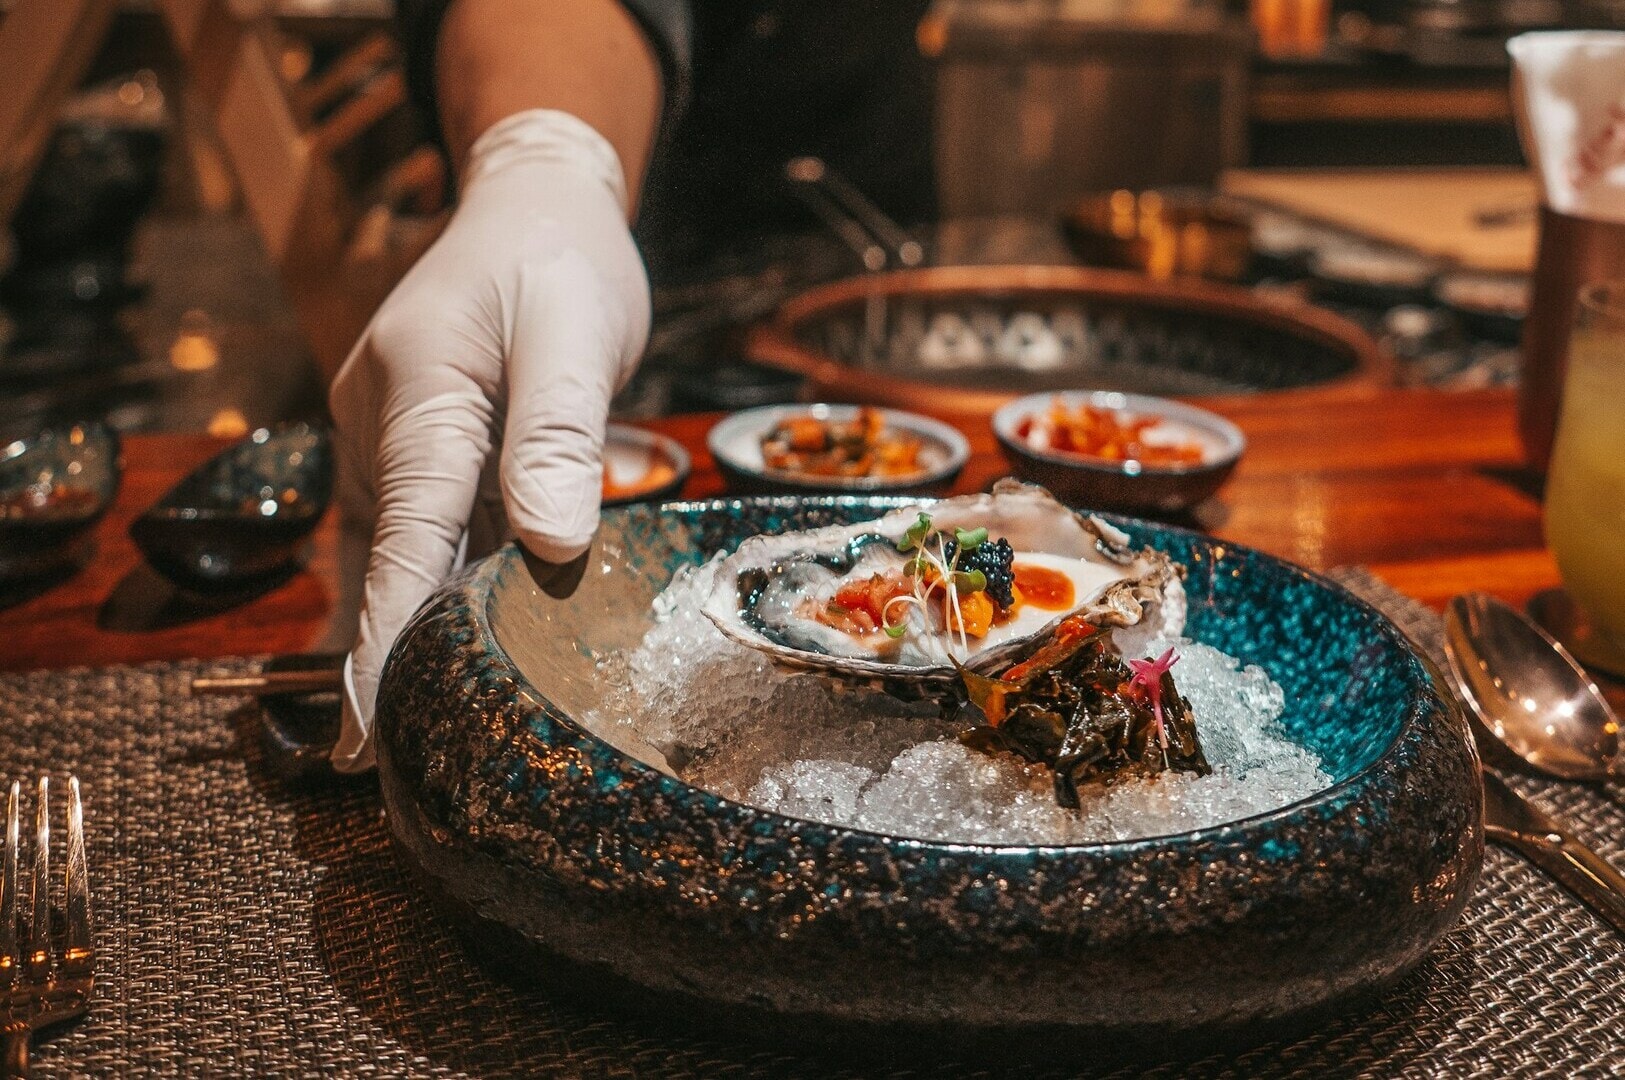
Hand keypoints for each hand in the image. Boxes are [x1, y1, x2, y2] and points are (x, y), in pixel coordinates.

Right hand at [327, 109, 650, 771]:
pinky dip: (446, 587)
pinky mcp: (423, 449)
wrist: (536, 204)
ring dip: (420, 630)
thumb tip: (549, 542)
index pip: (403, 537)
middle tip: (403, 770)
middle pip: (396, 559)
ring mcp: (397, 439)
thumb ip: (556, 431)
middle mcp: (387, 423)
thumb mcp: (574, 329)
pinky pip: (430, 531)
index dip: (389, 637)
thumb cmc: (562, 260)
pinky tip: (466, 652)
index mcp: (417, 392)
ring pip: (412, 552)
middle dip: (394, 658)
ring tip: (433, 738)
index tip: (370, 729)